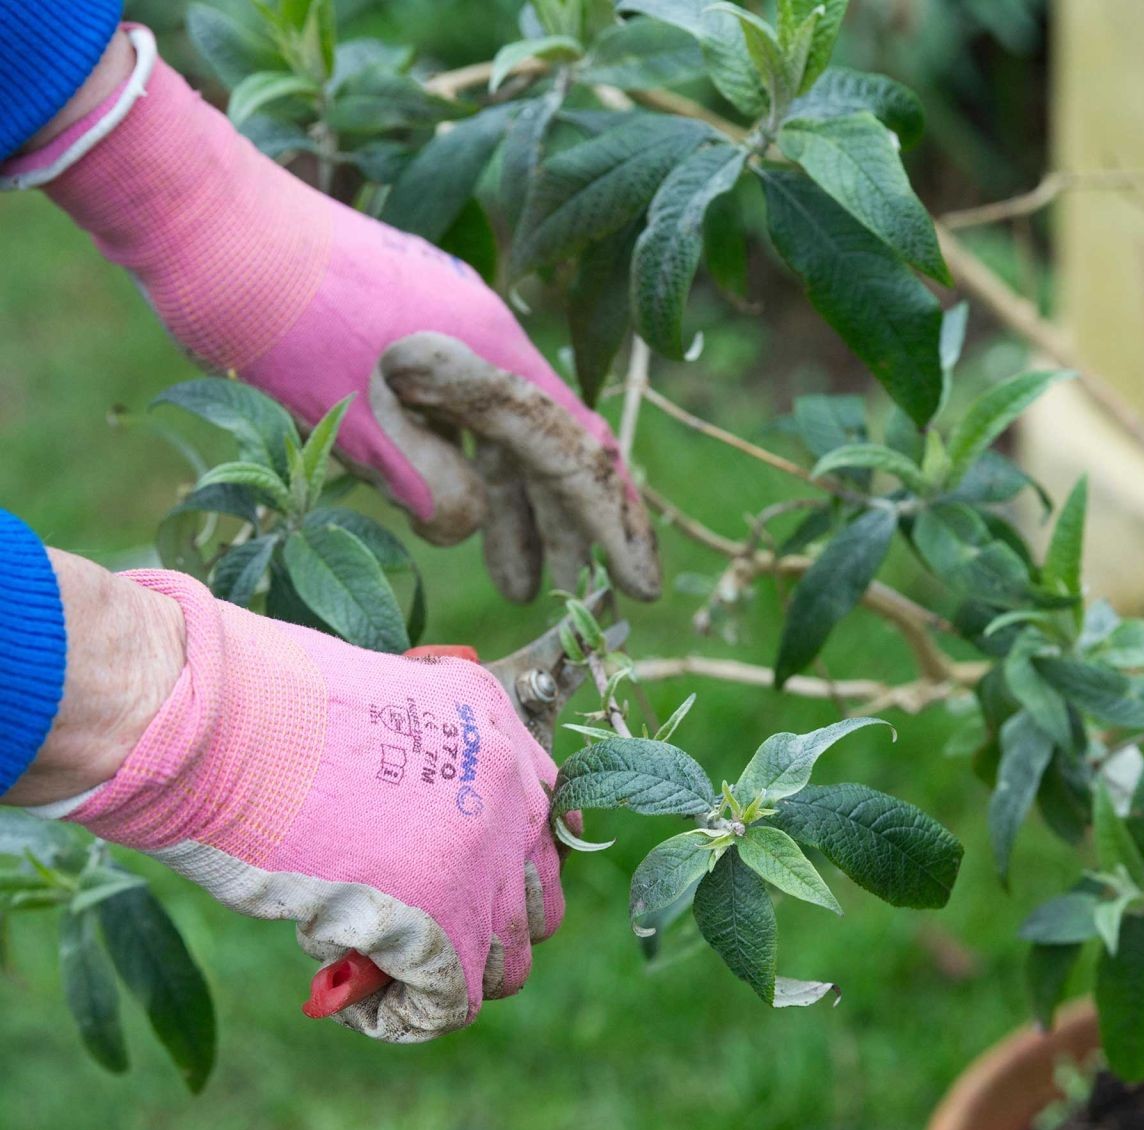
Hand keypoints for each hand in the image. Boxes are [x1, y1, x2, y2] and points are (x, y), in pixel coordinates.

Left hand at [6, 26, 660, 603]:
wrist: (214, 228)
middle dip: (562, 529)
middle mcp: (486, 338)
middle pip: (548, 446)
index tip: (639, 586)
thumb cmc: (283, 327)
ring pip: (500, 435)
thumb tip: (469, 523)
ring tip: (515, 580)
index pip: (579, 453)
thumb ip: (431, 486)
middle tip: (568, 596)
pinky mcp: (411, 331)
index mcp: (490, 358)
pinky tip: (449, 505)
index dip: (615, 524)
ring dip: (509, 509)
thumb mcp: (360, 426)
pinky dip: (466, 469)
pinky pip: (462, 414)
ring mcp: (449, 330)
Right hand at [67, 571, 564, 1042]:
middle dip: (482, 928)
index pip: (545, 828)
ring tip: (376, 963)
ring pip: (506, 964)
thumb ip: (420, 752)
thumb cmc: (264, 703)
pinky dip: (402, 1014)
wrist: (224, 724)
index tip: (459, 888)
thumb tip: (410, 829)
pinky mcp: (447, 927)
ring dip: (447, 974)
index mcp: (497, 733)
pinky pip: (450, 1005)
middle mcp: (510, 799)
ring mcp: (486, 866)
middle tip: (412, 932)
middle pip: (536, 904)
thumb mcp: (376, 699)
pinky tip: (352, 998)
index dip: (499, 870)